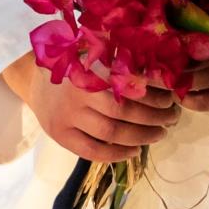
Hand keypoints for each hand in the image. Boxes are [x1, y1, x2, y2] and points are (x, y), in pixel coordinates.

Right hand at [1, 51, 180, 163]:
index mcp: (89, 67)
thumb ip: (120, 60)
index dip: (154, 90)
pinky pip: (92, 151)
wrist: (35, 82)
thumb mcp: (94, 54)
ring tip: (161, 133)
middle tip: (173, 115)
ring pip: (111, 132)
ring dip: (141, 135)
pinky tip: (135, 151)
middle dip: (154, 115)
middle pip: (124, 110)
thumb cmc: (75, 66)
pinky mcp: (60, 135)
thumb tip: (162, 68)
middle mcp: (78, 92)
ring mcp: (67, 116)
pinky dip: (117, 154)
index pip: (129, 82)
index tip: (173, 92)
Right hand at [177, 28, 208, 113]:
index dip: (186, 101)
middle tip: (171, 81)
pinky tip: (190, 53)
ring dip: (183, 65)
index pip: (199, 101)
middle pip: (191, 79)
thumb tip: (204, 93)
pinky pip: (206, 48)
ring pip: (195, 61)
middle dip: (179, 82)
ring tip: (175, 67)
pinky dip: (196, 52)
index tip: (181, 98)